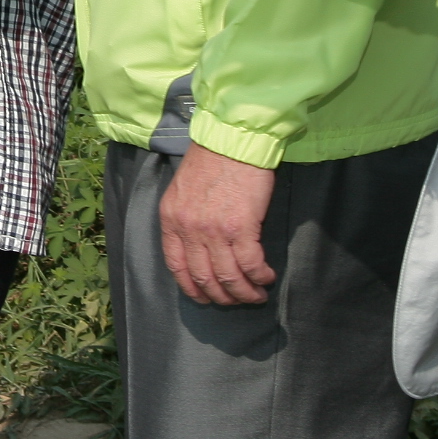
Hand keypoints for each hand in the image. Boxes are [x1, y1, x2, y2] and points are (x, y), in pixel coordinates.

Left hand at [160, 143, 278, 305]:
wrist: (232, 138)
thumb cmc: (211, 159)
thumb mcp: (182, 190)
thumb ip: (184, 218)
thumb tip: (196, 247)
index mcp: (171, 219)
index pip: (177, 266)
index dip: (192, 288)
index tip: (205, 297)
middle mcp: (189, 228)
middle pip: (203, 278)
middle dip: (222, 296)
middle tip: (236, 300)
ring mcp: (214, 230)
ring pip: (228, 277)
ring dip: (244, 292)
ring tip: (256, 295)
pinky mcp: (241, 226)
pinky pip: (250, 264)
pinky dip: (259, 276)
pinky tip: (266, 277)